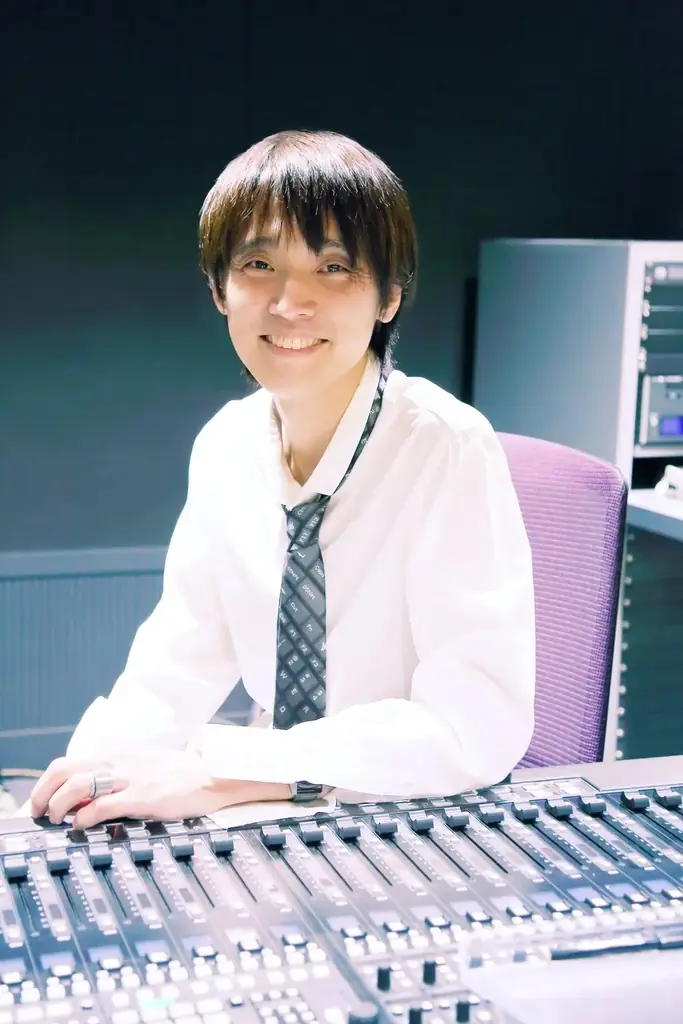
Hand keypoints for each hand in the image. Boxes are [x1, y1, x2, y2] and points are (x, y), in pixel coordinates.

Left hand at [29, 749, 289, 827]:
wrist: (212, 776)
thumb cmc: (177, 775)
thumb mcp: (140, 766)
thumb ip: (113, 777)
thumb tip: (83, 799)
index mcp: (116, 753)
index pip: (67, 762)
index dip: (46, 783)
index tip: (39, 801)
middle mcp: (118, 761)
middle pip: (64, 770)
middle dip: (43, 793)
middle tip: (40, 813)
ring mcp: (130, 778)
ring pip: (78, 785)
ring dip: (59, 805)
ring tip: (58, 820)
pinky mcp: (143, 796)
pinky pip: (103, 806)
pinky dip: (84, 818)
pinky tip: (82, 826)